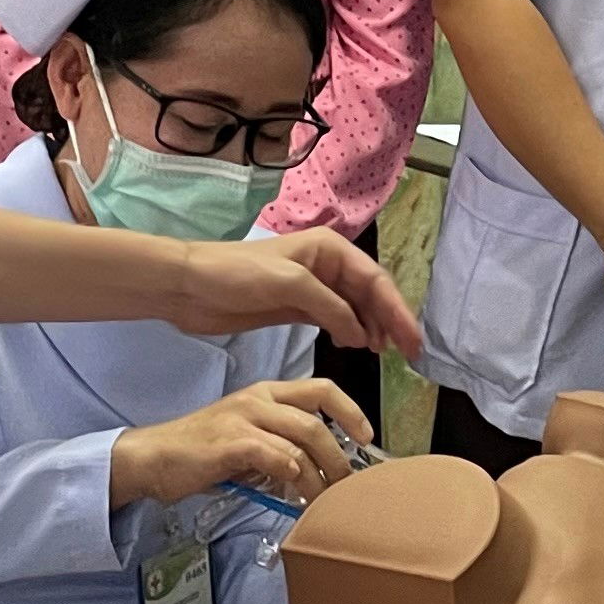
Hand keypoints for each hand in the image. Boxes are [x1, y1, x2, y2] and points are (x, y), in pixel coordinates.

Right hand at [112, 376, 374, 506]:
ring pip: (301, 441)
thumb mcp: (250, 438)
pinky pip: (275, 456)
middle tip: (345, 487)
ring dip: (318, 476)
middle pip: (317, 422)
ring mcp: (243, 418)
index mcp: (268, 393)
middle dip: (339, 459)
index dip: (351, 411)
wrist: (155, 457)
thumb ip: (283, 445)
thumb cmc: (204, 451)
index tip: (367, 438)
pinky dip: (290, 475)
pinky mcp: (230, 442)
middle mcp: (259, 399)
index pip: (322, 389)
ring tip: (321, 499)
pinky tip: (291, 491)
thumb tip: (319, 470)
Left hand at [171, 228, 421, 357]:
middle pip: (370, 294)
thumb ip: (330, 307)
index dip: (397, 310)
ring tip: (383, 353)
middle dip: (390, 321)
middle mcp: (326, 265)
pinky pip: (336, 319)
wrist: (190, 286)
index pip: (374, 280)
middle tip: (408, 354)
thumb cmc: (237, 274)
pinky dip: (350, 332)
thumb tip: (361, 334)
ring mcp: (312, 287)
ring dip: (372, 328)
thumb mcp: (289, 285)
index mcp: (328, 249)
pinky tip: (356, 346)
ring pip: (355, 308)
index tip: (412, 339)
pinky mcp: (297, 307)